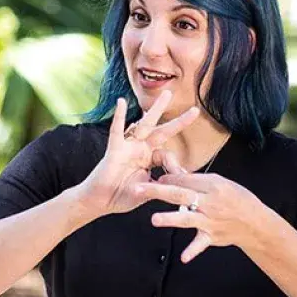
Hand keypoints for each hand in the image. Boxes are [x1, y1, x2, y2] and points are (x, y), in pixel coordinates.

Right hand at [80, 91, 199, 216]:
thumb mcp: (149, 191)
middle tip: (195, 111)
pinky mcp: (115, 150)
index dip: (176, 165)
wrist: (101, 202)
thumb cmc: (123, 195)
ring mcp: (128, 147)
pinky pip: (117, 131)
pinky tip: (121, 102)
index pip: (167, 154)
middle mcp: (140, 149)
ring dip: (156, 109)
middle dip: (178, 121)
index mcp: (149, 158)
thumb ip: (164, 187)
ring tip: (167, 95)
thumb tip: (184, 188)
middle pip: (162, 131)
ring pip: (145, 124)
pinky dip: (119, 116)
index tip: (181, 176)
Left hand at [136, 151, 266, 262]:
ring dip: (170, 219)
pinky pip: (201, 244)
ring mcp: (210, 221)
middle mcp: (209, 202)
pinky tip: (183, 258)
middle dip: (158, 191)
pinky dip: (193, 251)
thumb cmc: (236, 198)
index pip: (184, 179)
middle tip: (138, 189)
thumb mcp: (219, 182)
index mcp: (211, 185)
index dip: (167, 178)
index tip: (153, 177)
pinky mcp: (212, 236)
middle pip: (180, 195)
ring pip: (187, 219)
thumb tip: (173, 171)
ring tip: (154, 220)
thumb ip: (195, 180)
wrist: (255, 223)